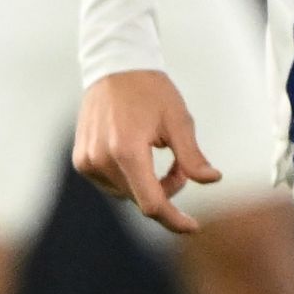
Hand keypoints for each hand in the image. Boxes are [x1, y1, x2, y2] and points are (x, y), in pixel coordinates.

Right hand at [74, 68, 219, 235]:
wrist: (115, 67)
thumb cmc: (150, 90)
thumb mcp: (179, 121)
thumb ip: (193, 157)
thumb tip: (212, 180)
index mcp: (127, 151)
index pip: (152, 204)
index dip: (174, 220)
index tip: (192, 227)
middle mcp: (102, 160)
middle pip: (141, 199)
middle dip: (166, 191)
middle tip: (180, 166)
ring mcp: (88, 162)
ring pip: (126, 194)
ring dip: (147, 184)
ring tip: (159, 155)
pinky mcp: (81, 160)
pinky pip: (111, 183)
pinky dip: (130, 178)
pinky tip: (138, 154)